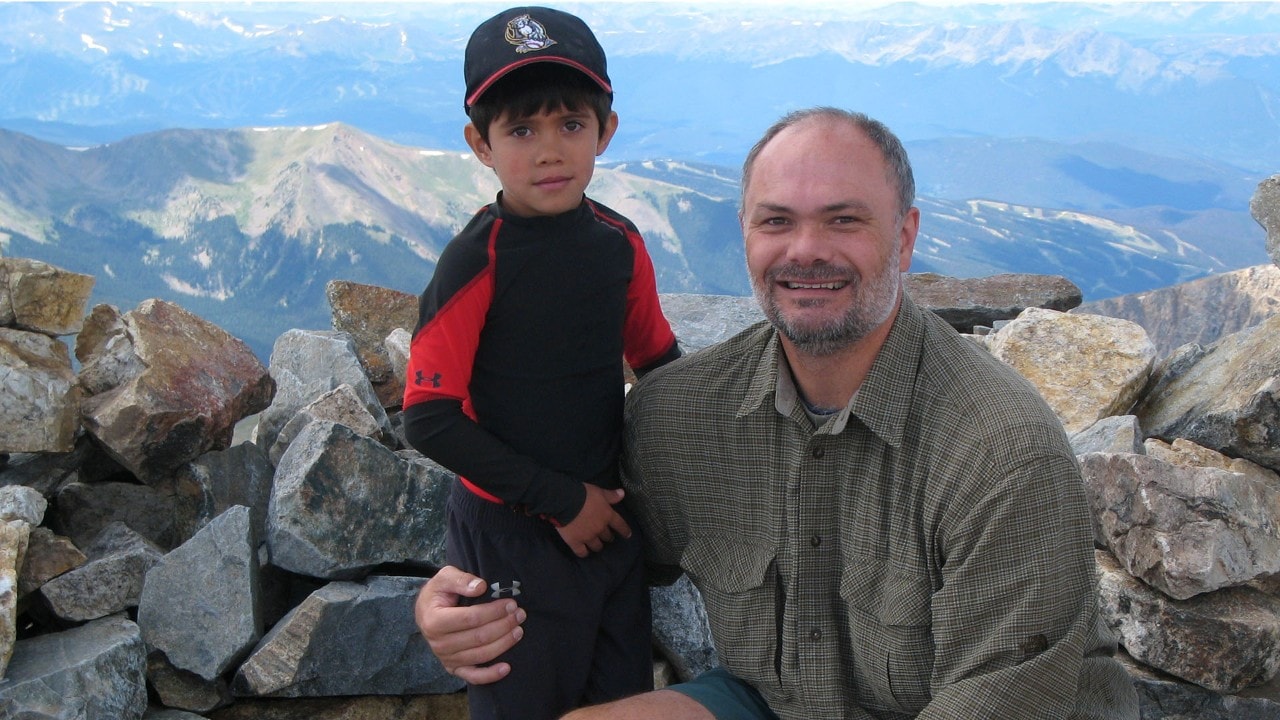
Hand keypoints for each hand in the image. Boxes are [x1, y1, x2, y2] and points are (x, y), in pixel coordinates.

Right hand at [414, 566, 525, 683]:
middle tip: (520, 614)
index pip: (471, 618)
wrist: (426, 612)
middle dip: (504, 625)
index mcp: (435, 621)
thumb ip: (461, 580)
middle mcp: (439, 643)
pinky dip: (491, 675)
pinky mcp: (454, 668)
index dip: (494, 612)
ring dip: (504, 644)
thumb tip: (481, 587)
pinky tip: (506, 668)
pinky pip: (473, 676)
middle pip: (479, 638)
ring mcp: (446, 658)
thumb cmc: (438, 593)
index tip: (511, 604)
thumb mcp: (445, 577)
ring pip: (481, 655)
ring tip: (519, 630)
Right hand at [556, 484, 631, 557]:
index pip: (620, 525)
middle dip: (608, 537)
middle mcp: (600, 528)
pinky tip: (584, 552)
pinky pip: (582, 552)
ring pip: (597, 546)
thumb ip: (611, 495)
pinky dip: (584, 553)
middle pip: (607, 537)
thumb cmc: (583, 494)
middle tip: (606, 537)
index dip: (625, 530)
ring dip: (598, 545)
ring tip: (596, 545)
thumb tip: (622, 493)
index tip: (628, 535)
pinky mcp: (576, 542)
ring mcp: (588, 537)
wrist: (565, 502)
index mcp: (607, 515)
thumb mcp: (599, 491)